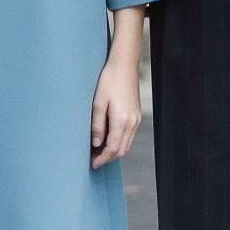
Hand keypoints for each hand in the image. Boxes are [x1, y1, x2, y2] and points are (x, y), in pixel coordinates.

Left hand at [90, 52, 140, 168]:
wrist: (124, 65)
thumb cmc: (109, 80)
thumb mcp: (98, 102)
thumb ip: (97, 125)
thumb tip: (96, 144)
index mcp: (122, 120)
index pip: (112, 148)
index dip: (102, 159)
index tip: (92, 164)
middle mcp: (132, 122)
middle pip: (121, 150)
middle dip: (107, 158)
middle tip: (93, 160)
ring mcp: (136, 119)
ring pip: (126, 144)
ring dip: (113, 151)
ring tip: (98, 152)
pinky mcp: (137, 115)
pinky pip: (129, 135)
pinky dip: (119, 142)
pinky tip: (108, 140)